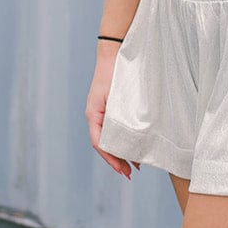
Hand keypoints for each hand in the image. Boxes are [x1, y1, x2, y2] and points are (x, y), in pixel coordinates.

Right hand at [85, 49, 139, 179]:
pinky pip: (115, 130)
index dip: (110, 158)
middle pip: (105, 144)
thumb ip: (118, 117)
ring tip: (134, 167)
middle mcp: (96, 116)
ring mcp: (103, 113)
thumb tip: (127, 139)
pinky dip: (124, 140)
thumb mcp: (114, 97)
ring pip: (111, 138)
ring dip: (121, 153)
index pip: (99, 143)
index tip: (122, 169)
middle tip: (129, 174)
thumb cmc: (114, 73)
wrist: (114, 53)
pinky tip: (134, 146)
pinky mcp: (112, 109)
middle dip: (117, 161)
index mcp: (93, 115)